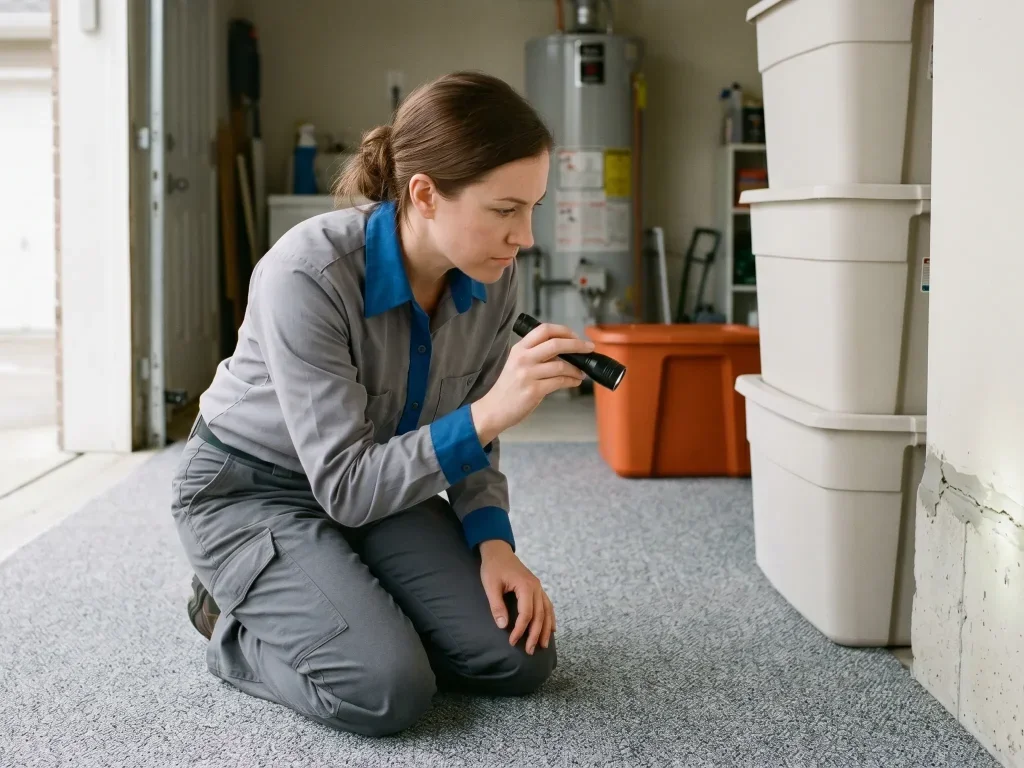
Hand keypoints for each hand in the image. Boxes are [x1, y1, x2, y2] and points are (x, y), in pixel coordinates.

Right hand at [472, 322, 592, 444]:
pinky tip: (575, 381)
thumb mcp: (516, 364)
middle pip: (556, 344)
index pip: (544, 330)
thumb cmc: (507, 388)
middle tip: (589, 348)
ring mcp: (528, 374)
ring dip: (577, 368)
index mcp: (519, 349)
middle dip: (577, 345)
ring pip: (562, 365)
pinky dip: (572, 381)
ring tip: (581, 372)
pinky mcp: (534, 390)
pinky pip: (560, 382)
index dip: (564, 330)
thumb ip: (536, 355)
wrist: (493, 409)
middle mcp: (523, 358)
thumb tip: (565, 352)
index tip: (575, 336)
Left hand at [479, 540, 554, 654]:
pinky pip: (547, 605)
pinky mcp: (537, 588)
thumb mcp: (490, 585)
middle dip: (535, 635)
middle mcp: (536, 587)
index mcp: (526, 586)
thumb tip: (502, 625)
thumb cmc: (493, 567)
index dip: (520, 630)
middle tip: (529, 651)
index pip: (526, 614)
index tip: (512, 642)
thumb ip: (497, 605)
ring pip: (547, 612)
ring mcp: (539, 587)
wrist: (498, 551)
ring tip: (544, 645)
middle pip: (539, 615)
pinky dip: (550, 618)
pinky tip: (551, 629)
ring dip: (545, 629)